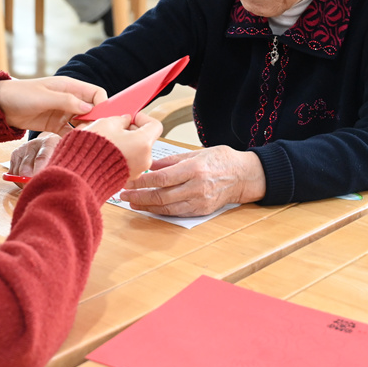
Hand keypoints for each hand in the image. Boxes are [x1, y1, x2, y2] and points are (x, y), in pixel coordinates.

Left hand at [0, 76, 106, 133]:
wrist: (0, 106)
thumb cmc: (20, 95)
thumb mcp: (44, 97)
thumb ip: (66, 101)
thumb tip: (89, 108)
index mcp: (69, 86)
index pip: (96, 93)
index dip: (102, 105)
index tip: (102, 118)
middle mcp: (69, 99)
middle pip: (92, 110)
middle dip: (96, 121)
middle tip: (95, 134)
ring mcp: (63, 113)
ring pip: (83, 123)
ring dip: (86, 131)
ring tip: (85, 140)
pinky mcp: (55, 125)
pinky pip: (70, 132)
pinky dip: (74, 138)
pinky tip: (75, 144)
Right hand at [9, 114, 161, 184]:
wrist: (79, 175)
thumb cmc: (92, 149)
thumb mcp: (106, 123)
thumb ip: (120, 120)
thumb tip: (125, 121)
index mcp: (143, 143)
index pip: (155, 125)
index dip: (142, 117)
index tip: (131, 116)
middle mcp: (144, 159)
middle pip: (145, 139)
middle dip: (131, 130)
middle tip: (115, 126)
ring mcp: (136, 171)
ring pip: (136, 151)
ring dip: (125, 143)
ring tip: (106, 139)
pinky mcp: (125, 179)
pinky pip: (127, 162)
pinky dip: (119, 155)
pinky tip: (103, 152)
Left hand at [119, 145, 266, 216]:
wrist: (244, 176)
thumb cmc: (221, 160)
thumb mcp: (196, 153)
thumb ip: (171, 161)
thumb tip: (150, 165)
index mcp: (194, 169)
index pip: (162, 178)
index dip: (142, 181)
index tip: (128, 180)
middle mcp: (196, 187)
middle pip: (161, 195)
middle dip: (139, 196)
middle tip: (123, 194)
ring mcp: (199, 201)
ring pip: (167, 207)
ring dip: (146, 206)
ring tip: (131, 202)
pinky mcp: (201, 211)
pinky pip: (176, 213)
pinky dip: (160, 211)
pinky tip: (148, 208)